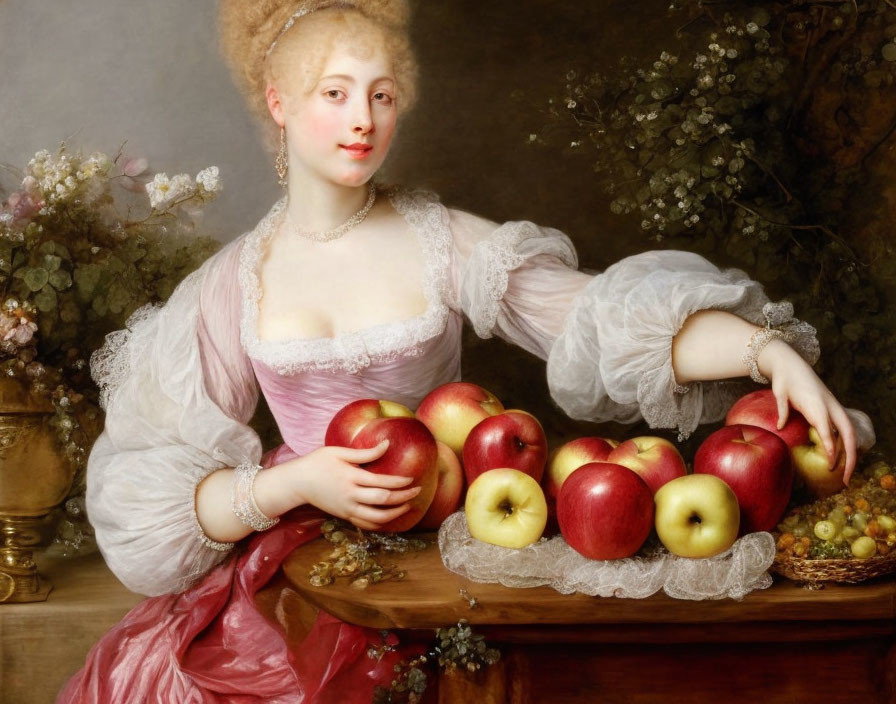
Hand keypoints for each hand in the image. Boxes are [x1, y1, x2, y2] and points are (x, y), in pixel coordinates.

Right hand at [289, 440, 422, 529]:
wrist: (297, 482)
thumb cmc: (317, 462)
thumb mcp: (339, 452)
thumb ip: (365, 452)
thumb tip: (387, 444)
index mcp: (351, 478)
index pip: (382, 482)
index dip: (400, 482)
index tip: (412, 478)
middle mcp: (351, 496)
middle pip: (383, 501)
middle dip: (404, 497)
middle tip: (418, 492)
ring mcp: (347, 509)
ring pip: (377, 518)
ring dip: (396, 514)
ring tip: (408, 506)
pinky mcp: (344, 516)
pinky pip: (366, 525)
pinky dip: (382, 524)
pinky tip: (392, 517)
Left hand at [759, 339, 856, 483]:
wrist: (791, 364)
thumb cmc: (784, 380)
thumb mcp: (779, 393)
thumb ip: (781, 410)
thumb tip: (779, 428)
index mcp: (817, 404)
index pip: (827, 430)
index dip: (831, 448)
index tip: (831, 465)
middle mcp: (830, 407)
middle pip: (848, 435)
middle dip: (850, 458)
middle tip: (844, 479)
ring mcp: (834, 407)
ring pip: (850, 433)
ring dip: (851, 454)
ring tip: (846, 474)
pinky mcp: (833, 409)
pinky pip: (844, 430)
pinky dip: (846, 445)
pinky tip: (842, 459)